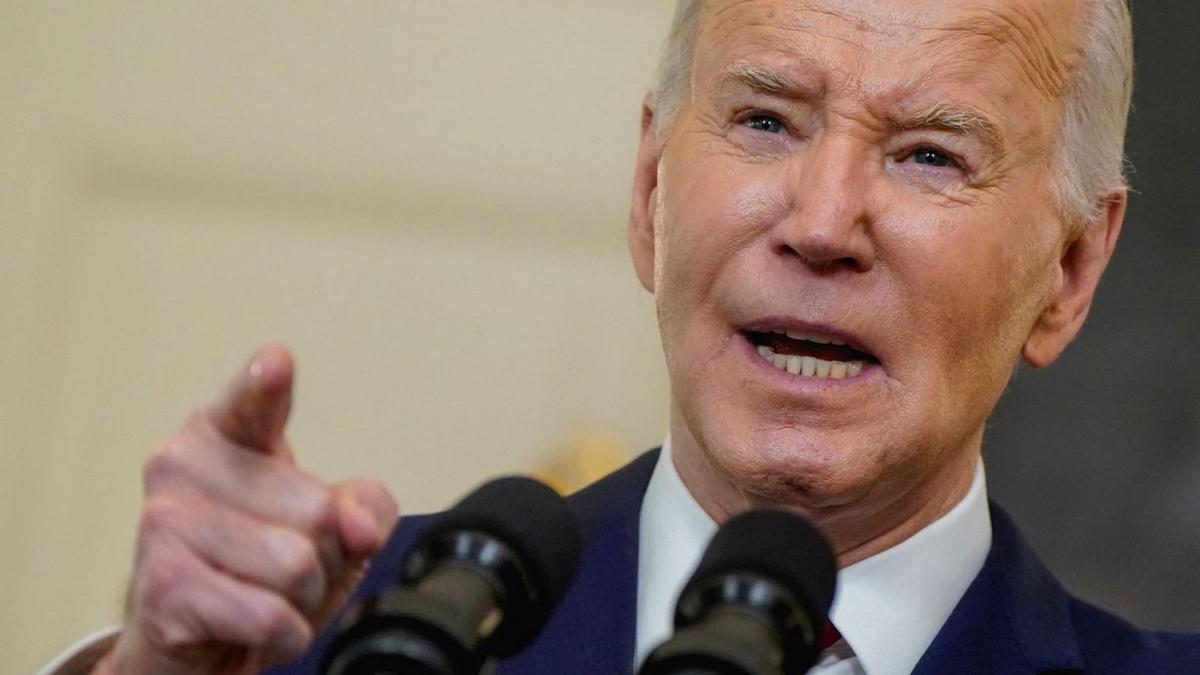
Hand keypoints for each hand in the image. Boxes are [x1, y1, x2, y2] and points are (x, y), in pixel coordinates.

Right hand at [97, 346, 398, 674]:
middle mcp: (183, 463)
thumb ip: (366, 507)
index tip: (276, 363)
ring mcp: (165, 523)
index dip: (265, 385)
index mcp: (225, 431)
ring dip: (302, 600)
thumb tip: (357, 528)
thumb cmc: (261, 571)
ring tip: (263, 596)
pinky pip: (271, 615)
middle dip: (324, 557)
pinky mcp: (163, 586)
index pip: (252, 402)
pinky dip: (284, 635)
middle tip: (280, 569)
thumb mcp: (333, 529)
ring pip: (298, 566)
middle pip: (318, 511)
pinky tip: (252, 628)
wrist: (190, 648)